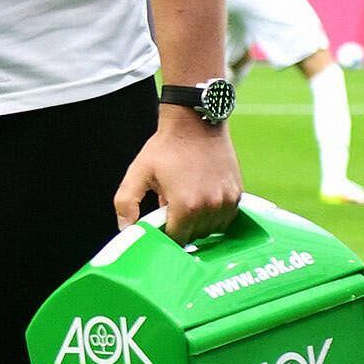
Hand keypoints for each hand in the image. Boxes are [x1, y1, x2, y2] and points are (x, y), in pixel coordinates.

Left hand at [114, 113, 243, 241]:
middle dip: (181, 227)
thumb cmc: (165, 148)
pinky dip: (213, 216)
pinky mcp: (237, 194)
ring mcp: (227, 201)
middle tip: (171, 207)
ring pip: (212, 230)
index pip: (176, 240)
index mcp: (186, 206)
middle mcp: (210, 207)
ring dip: (198, 223)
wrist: (195, 123)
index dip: (165, 235)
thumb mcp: (138, 173)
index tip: (160, 224)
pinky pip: (226, 218)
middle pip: (194, 237)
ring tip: (186, 202)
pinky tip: (201, 200)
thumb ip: (126, 203)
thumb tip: (126, 228)